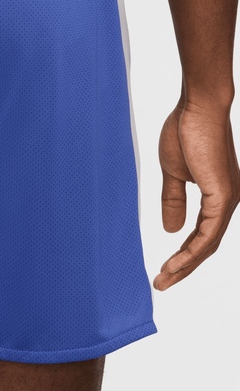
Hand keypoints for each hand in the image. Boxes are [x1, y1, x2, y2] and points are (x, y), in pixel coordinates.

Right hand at [155, 99, 239, 289]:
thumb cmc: (186, 131)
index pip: (201, 236)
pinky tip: (176, 262)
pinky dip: (192, 251)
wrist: (198, 107)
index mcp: (217, 197)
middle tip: (160, 283)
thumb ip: (173, 201)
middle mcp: (228, 202)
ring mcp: (228, 200)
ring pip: (208, 245)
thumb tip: (171, 230)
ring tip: (163, 278)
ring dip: (185, 265)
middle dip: (182, 268)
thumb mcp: (173, 173)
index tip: (162, 270)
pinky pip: (209, 233)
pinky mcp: (223, 196)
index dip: (182, 255)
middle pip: (205, 247)